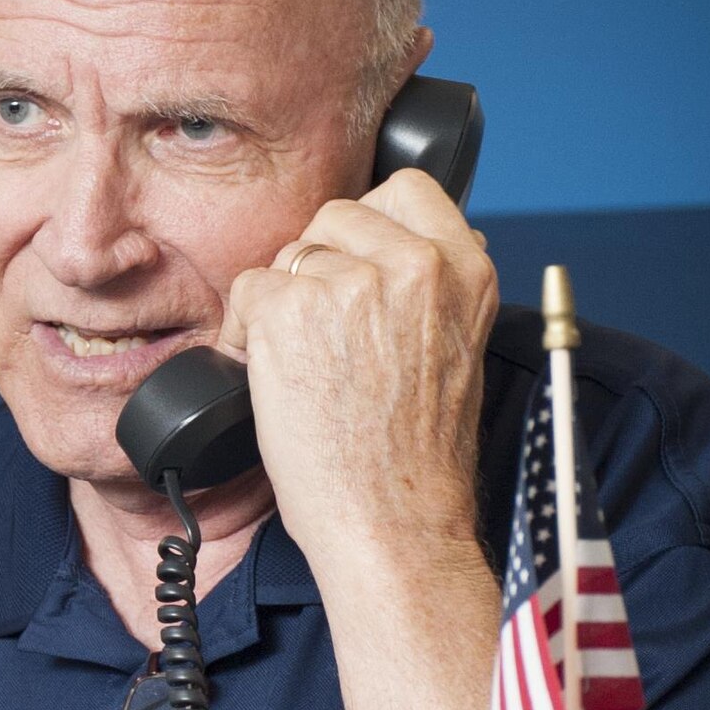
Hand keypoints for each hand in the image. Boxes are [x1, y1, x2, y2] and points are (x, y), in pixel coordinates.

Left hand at [219, 170, 497, 573]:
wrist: (393, 520)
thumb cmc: (418, 456)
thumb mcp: (456, 348)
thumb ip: (430, 289)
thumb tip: (396, 248)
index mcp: (466, 269)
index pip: (405, 189)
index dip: (368, 227)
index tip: (358, 268)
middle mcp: (415, 265)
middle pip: (334, 216)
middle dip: (319, 268)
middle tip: (327, 336)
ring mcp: (351, 284)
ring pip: (288, 256)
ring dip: (282, 305)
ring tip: (306, 366)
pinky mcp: (290, 311)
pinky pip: (247, 292)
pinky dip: (243, 334)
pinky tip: (271, 377)